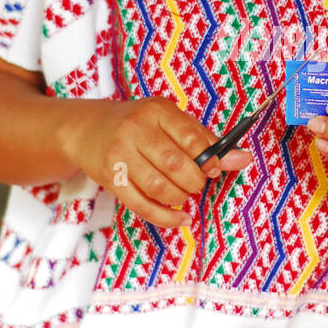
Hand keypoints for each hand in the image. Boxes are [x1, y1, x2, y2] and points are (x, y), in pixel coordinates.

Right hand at [56, 96, 251, 228]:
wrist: (85, 129)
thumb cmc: (137, 124)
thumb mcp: (168, 121)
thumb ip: (204, 140)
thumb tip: (242, 159)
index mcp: (156, 110)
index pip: (191, 138)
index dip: (209, 159)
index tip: (214, 168)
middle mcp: (135, 129)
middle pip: (176, 164)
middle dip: (195, 181)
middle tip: (197, 183)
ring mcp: (119, 155)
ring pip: (159, 187)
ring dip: (180, 197)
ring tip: (183, 194)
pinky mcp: (110, 178)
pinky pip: (142, 205)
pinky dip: (166, 217)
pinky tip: (181, 217)